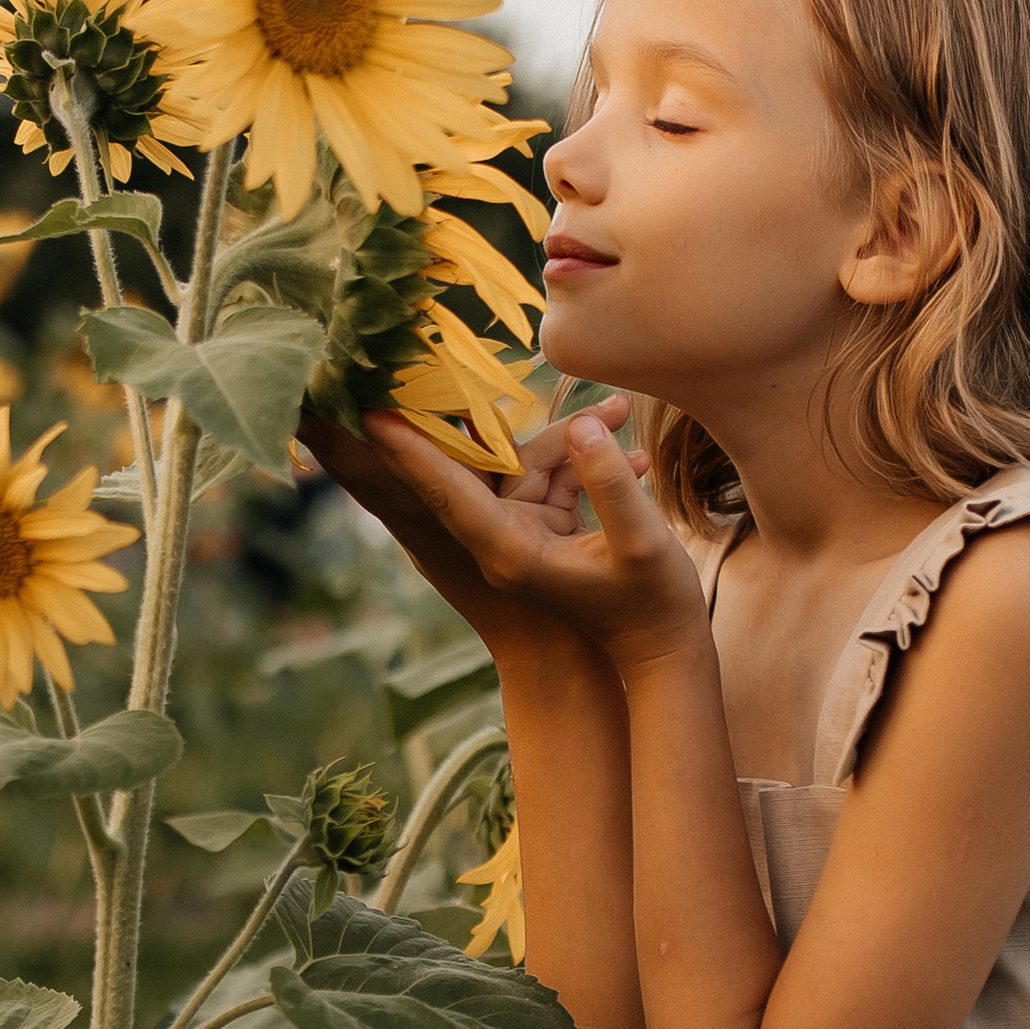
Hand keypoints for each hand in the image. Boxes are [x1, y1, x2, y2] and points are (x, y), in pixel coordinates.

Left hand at [362, 401, 707, 670]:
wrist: (661, 649)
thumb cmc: (653, 604)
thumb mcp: (641, 543)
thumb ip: (608, 483)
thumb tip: (582, 426)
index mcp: (509, 551)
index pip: (447, 493)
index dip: (411, 453)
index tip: (368, 415)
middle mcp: (502, 541)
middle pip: (472, 468)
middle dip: (447, 425)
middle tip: (395, 378)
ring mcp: (521, 533)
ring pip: (527, 463)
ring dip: (573, 437)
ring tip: (622, 410)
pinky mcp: (545, 527)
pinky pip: (552, 476)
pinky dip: (587, 463)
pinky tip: (635, 453)